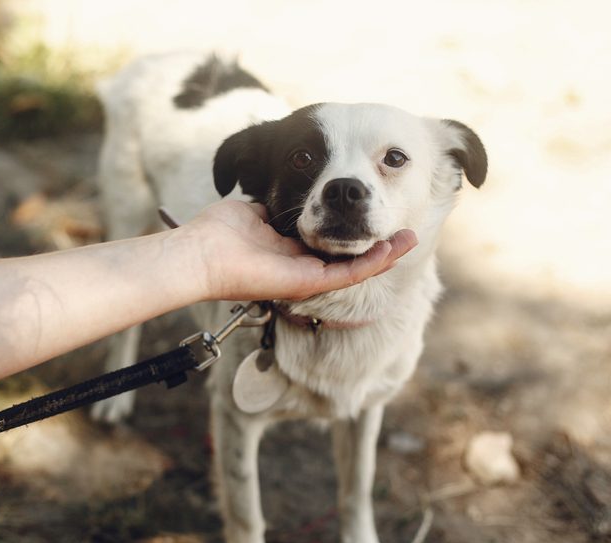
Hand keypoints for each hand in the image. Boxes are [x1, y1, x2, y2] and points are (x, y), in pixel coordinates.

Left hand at [178, 200, 417, 301]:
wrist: (200, 252)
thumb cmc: (217, 232)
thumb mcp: (254, 211)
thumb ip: (275, 206)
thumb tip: (287, 190)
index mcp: (287, 251)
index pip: (329, 243)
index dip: (352, 227)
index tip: (370, 208)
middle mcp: (300, 267)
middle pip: (348, 258)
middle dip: (376, 244)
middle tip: (403, 227)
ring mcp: (306, 278)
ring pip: (356, 269)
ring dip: (385, 254)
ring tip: (411, 237)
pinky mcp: (307, 283)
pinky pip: (349, 274)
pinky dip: (375, 261)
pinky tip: (396, 247)